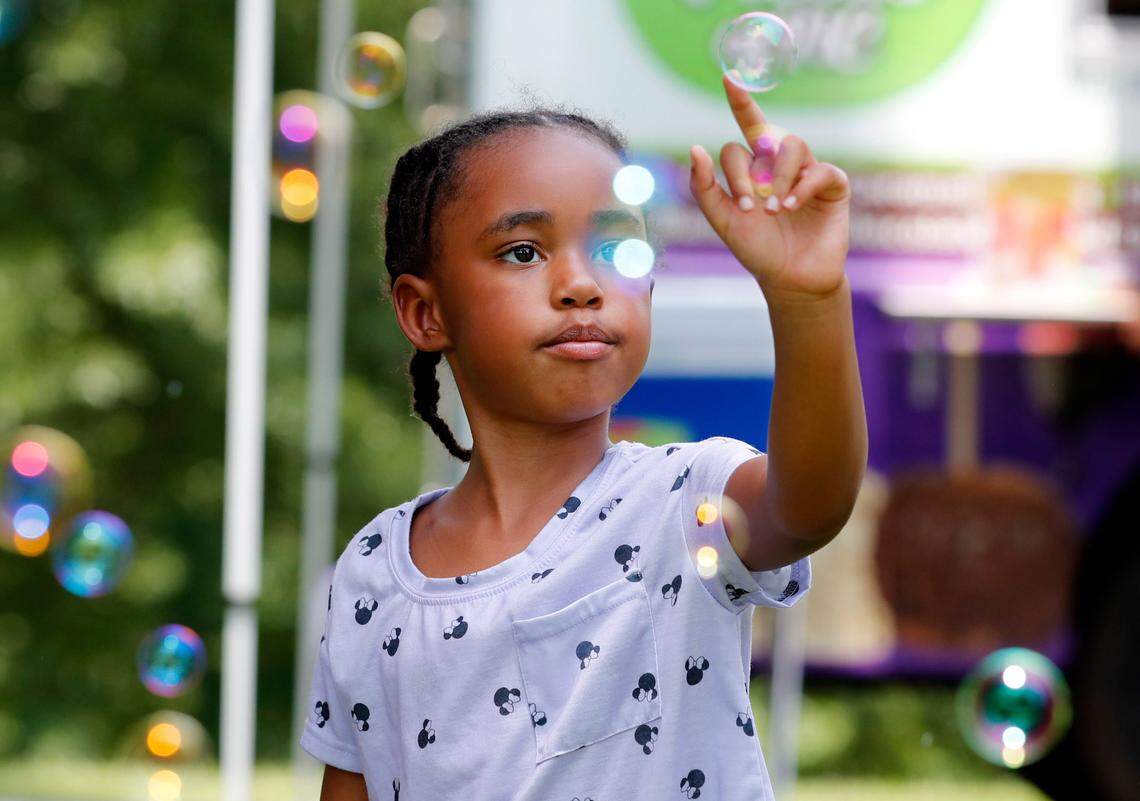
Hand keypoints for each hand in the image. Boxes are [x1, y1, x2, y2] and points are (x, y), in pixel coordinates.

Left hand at [689, 74, 851, 299]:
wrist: (790, 279)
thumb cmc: (757, 249)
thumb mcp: (723, 219)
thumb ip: (704, 187)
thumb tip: (694, 148)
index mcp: (756, 166)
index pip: (746, 129)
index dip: (741, 105)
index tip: (728, 79)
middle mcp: (781, 163)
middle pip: (765, 137)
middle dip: (747, 170)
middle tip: (746, 205)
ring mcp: (808, 171)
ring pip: (792, 146)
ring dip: (778, 178)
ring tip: (773, 210)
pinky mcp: (832, 185)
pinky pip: (819, 170)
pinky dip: (801, 187)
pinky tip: (790, 208)